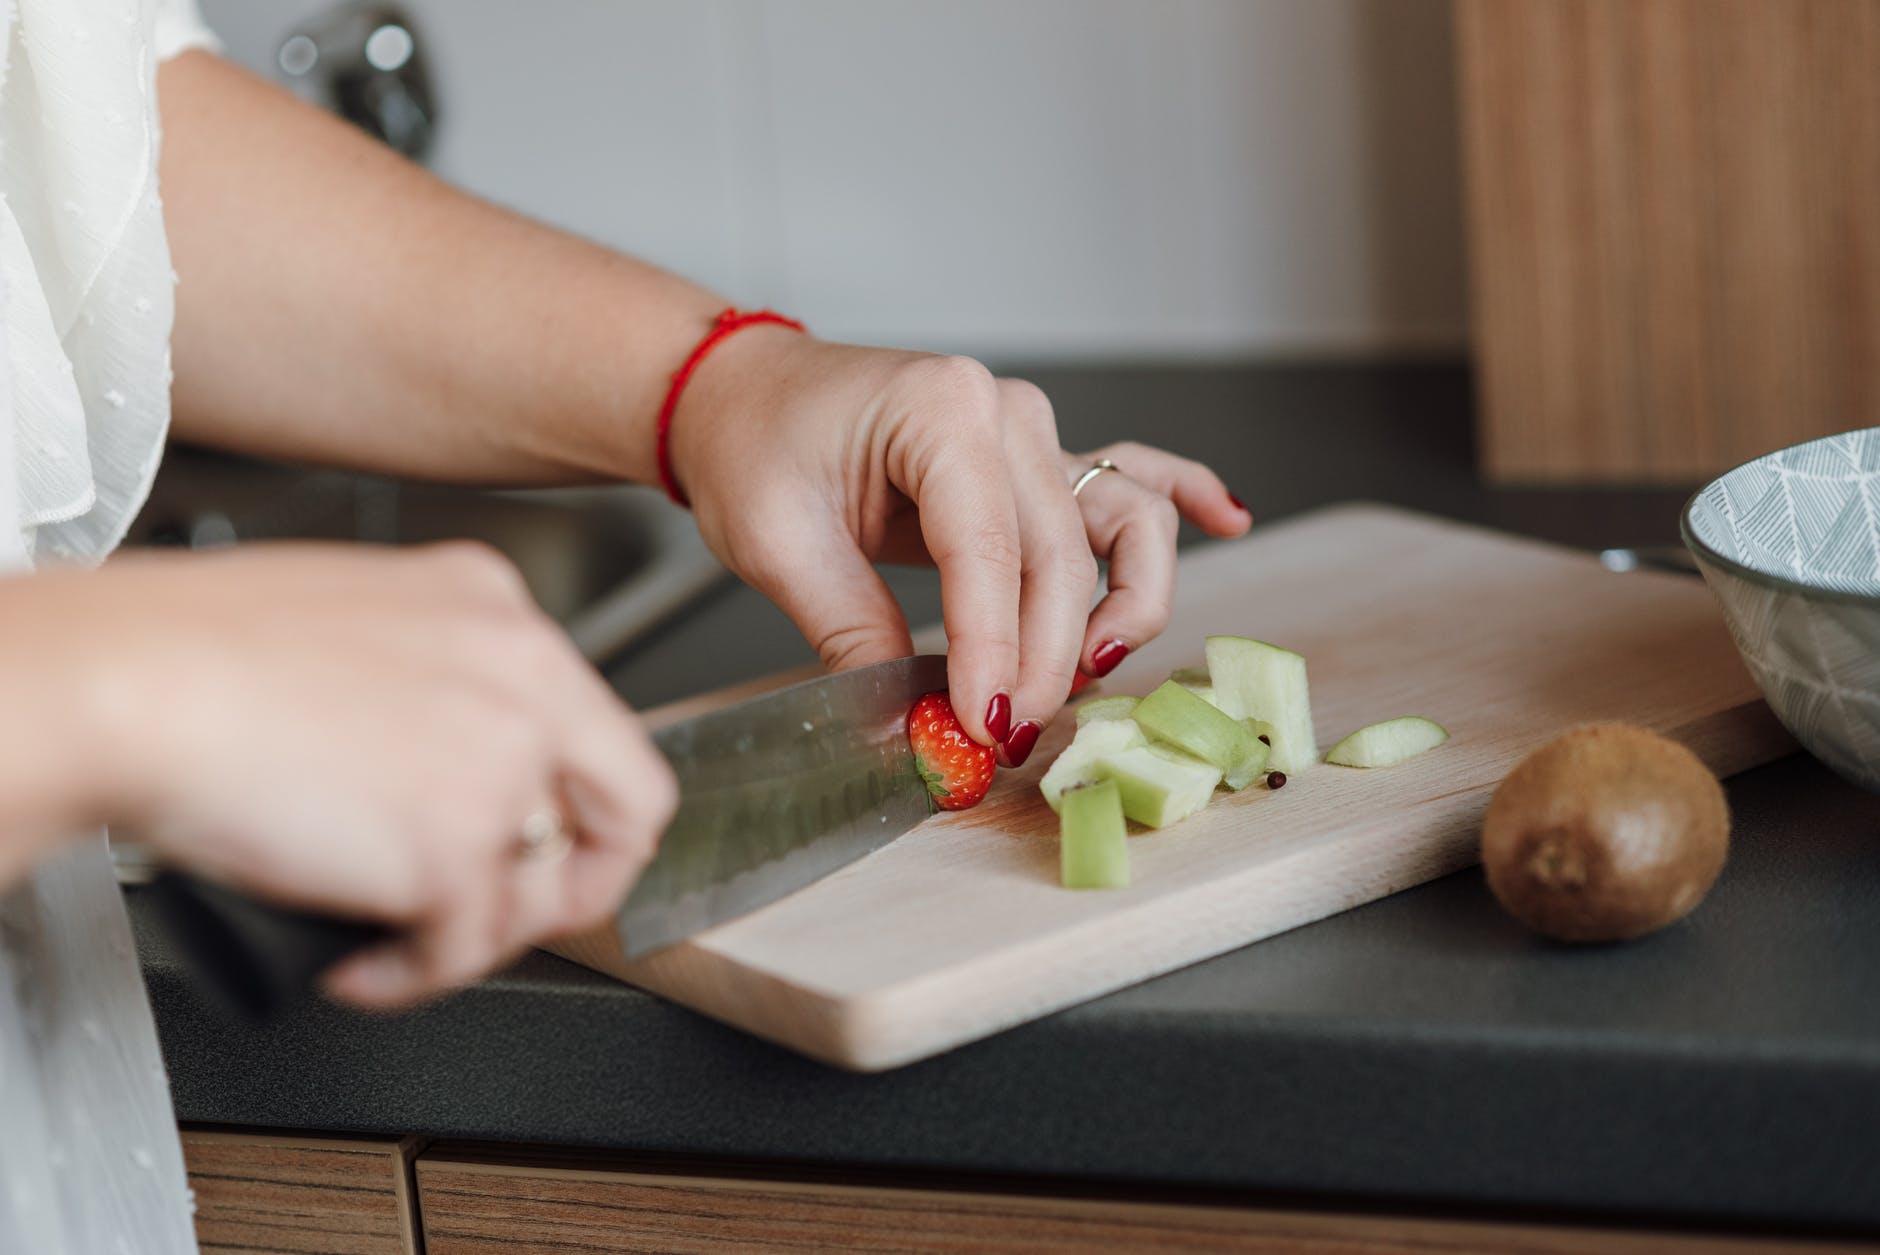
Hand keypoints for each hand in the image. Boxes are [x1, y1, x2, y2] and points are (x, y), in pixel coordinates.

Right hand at [43, 543, 674, 1005]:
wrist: (130, 682)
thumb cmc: (191, 652)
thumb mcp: (357, 626)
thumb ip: (431, 682)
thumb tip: (442, 761)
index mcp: (496, 608)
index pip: (594, 722)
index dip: (574, 802)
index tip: (539, 840)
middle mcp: (522, 674)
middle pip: (625, 807)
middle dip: (573, 884)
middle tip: (507, 916)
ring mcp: (501, 761)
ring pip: (538, 890)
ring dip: (468, 934)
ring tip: (395, 935)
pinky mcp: (457, 845)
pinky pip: (465, 947)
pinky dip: (413, 975)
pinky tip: (362, 963)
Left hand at [669, 330, 1250, 762]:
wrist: (742, 398)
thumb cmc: (753, 446)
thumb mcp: (778, 544)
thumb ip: (853, 631)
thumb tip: (919, 723)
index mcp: (940, 407)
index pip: (990, 548)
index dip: (993, 648)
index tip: (982, 725)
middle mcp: (1005, 412)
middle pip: (1061, 552)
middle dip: (1043, 656)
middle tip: (1004, 735)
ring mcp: (1032, 433)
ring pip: (1122, 520)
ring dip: (1122, 604)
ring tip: (1091, 672)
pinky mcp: (1037, 464)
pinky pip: (1127, 480)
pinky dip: (1183, 500)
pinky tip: (1228, 521)